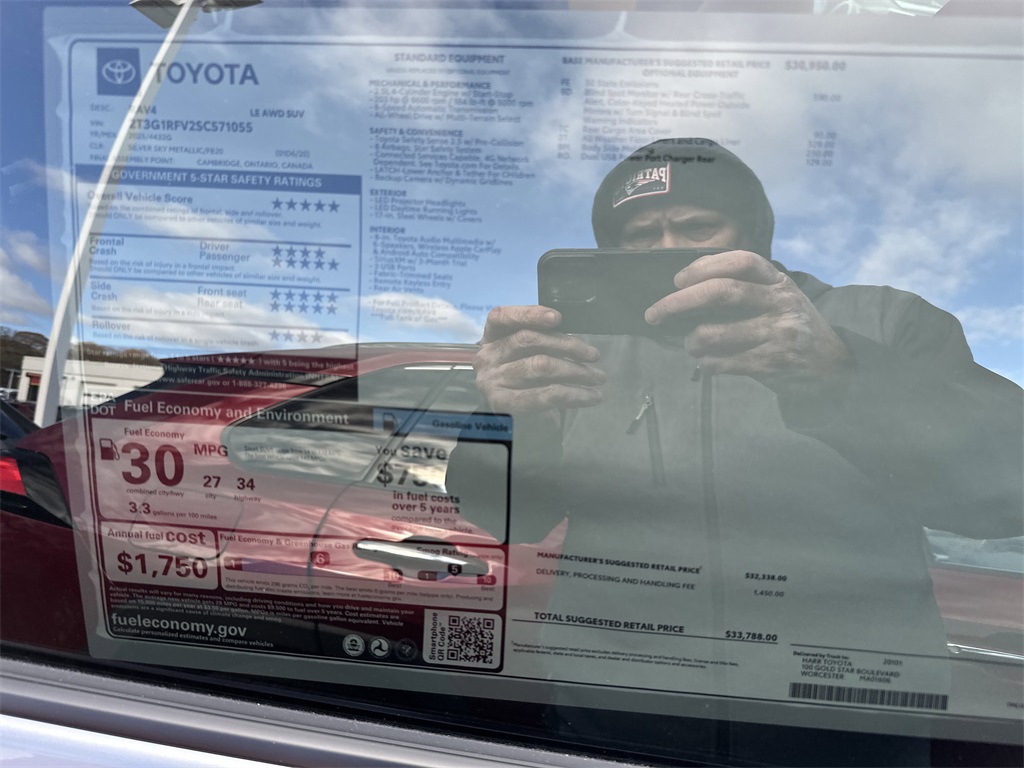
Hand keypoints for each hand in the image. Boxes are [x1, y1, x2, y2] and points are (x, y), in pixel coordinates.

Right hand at [474, 306, 604, 414]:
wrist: (515, 426)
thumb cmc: (526, 384)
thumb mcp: (527, 356)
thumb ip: (543, 341)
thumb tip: (574, 339)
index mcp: (491, 338)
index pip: (502, 316)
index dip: (529, 314)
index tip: (557, 317)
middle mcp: (487, 357)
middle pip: (528, 339)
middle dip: (567, 345)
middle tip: (593, 355)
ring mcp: (493, 381)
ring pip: (541, 365)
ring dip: (577, 371)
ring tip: (597, 376)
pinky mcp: (505, 404)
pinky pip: (547, 394)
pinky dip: (575, 394)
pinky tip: (591, 396)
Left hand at [644, 251, 849, 395]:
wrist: (832, 366)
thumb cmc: (790, 326)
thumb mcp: (778, 298)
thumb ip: (744, 289)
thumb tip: (684, 291)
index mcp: (778, 281)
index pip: (740, 261)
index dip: (704, 266)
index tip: (678, 279)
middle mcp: (780, 302)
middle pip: (721, 292)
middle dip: (679, 302)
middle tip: (654, 313)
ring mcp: (777, 333)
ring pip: (715, 332)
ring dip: (692, 340)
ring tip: (691, 344)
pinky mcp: (772, 363)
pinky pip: (723, 363)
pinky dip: (706, 364)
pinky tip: (706, 363)